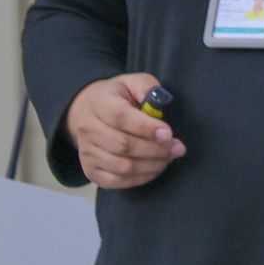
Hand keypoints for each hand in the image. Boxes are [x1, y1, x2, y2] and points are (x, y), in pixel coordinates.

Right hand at [62, 72, 185, 188]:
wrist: (90, 113)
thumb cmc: (120, 98)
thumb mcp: (134, 83)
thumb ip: (147, 89)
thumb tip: (159, 107)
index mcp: (99, 102)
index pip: (120, 117)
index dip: (146, 127)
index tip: (169, 134)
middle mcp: (88, 128)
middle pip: (123, 145)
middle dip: (155, 149)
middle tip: (177, 148)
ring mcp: (87, 152)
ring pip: (122, 166)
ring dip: (152, 165)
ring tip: (168, 157)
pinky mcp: (91, 171)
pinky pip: (118, 181)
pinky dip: (141, 178)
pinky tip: (154, 168)